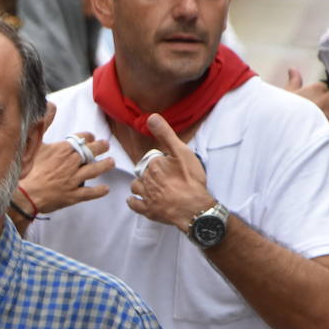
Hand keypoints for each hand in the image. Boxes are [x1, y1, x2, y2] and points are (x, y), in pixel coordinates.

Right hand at [21, 130, 114, 214]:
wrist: (24, 195)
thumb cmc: (26, 170)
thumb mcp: (33, 143)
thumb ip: (44, 124)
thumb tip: (50, 106)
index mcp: (63, 149)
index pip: (81, 139)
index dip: (88, 137)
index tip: (91, 137)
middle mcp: (71, 163)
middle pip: (91, 152)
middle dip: (100, 147)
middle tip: (106, 145)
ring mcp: (73, 179)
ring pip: (94, 170)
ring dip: (104, 166)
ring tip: (111, 162)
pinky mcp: (73, 195)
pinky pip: (89, 193)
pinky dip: (98, 191)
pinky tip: (105, 189)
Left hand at [126, 114, 215, 230]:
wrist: (194, 208)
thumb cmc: (190, 180)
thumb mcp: (182, 152)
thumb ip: (165, 134)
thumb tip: (151, 117)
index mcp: (153, 165)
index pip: (152, 160)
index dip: (160, 162)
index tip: (169, 165)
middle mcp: (146, 180)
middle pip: (144, 172)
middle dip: (151, 173)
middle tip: (164, 177)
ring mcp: (146, 196)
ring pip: (136, 186)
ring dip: (141, 185)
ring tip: (151, 185)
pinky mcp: (148, 211)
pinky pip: (135, 204)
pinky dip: (135, 201)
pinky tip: (138, 199)